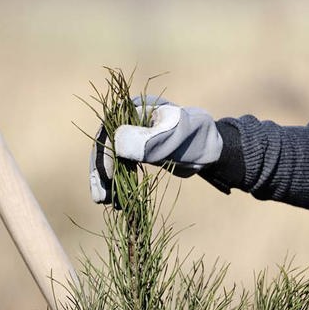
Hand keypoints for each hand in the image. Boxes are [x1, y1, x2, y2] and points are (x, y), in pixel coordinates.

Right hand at [88, 96, 223, 203]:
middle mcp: (126, 119)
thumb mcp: (174, 138)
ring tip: (103, 201)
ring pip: (109, 158)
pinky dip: (115, 182)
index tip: (106, 177)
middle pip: (105, 145)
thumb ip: (148, 140)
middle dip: (100, 171)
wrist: (208, 150)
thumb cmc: (195, 138)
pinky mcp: (133, 151)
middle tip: (100, 197)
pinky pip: (118, 166)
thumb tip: (117, 143)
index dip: (103, 155)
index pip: (109, 131)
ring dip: (104, 180)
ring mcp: (129, 136)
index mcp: (133, 108)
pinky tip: (114, 200)